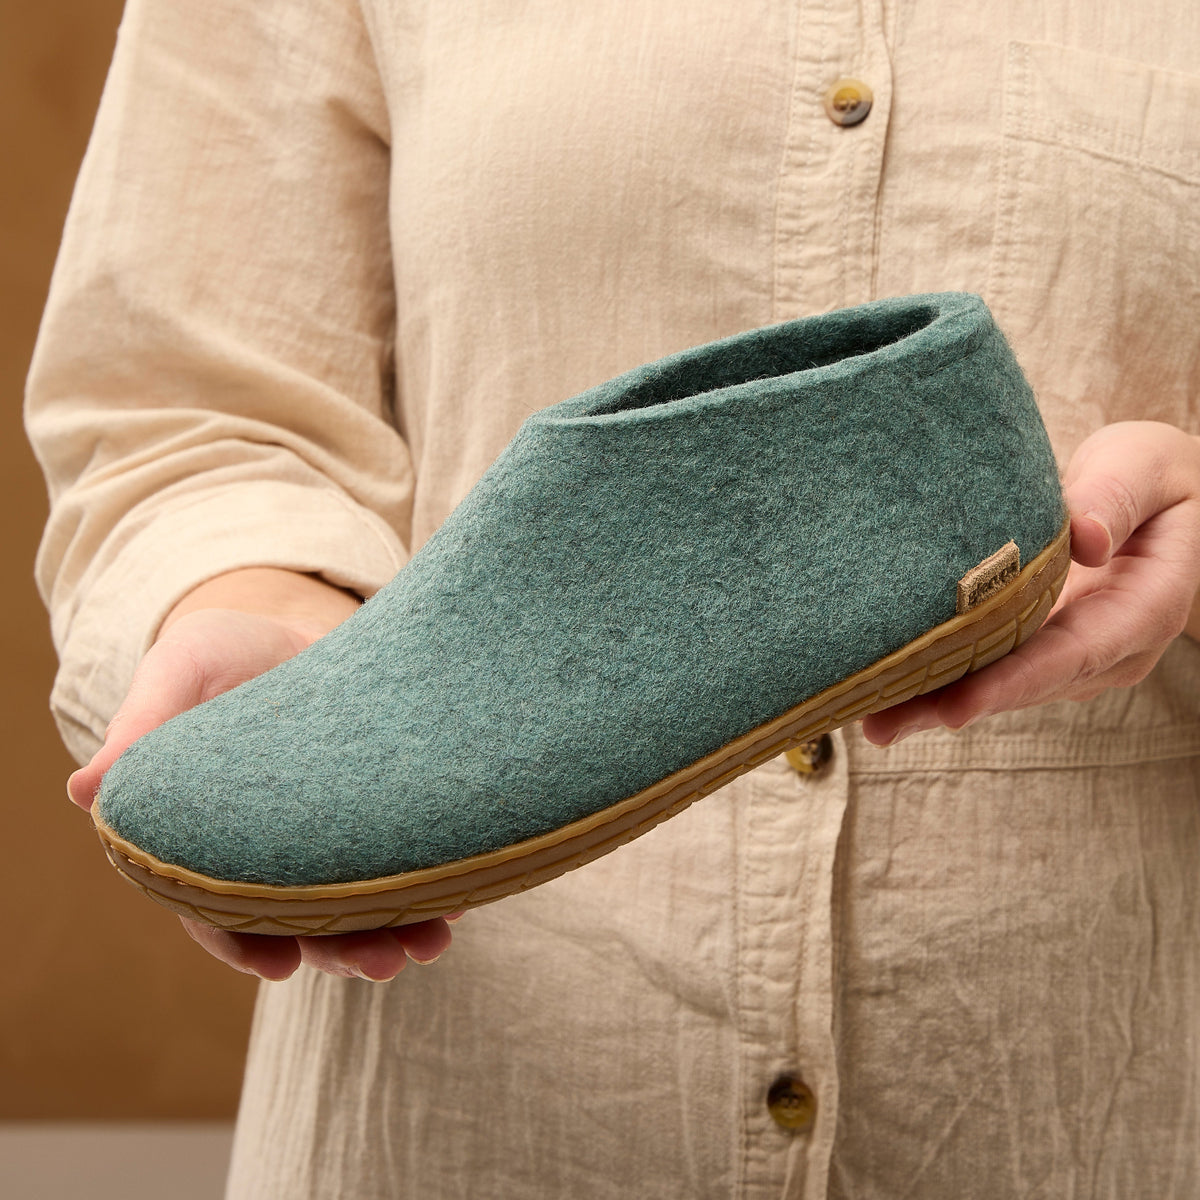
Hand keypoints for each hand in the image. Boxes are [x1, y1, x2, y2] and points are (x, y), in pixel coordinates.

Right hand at [68, 569, 455, 980]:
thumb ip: (142, 729)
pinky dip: (432, 883)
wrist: (292, 619)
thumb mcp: (179, 672)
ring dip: (394, 929)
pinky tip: (461, 896)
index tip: (281, 967)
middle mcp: (268, 850)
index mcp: (206, 835)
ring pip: (358, 902)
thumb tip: (83, 791)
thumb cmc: (221, 649)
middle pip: (300, 919)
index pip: (215, 909)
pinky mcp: (375, 809)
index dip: (242, 944)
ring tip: (433, 943)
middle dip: (341, 949)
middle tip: (381, 965)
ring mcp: (328, 833)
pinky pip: (402, 860)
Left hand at [862, 421, 1199, 745]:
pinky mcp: (1040, 647)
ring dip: (935, 703)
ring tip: (870, 717)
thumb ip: (1115, 497)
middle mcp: (1111, 647)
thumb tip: (1085, 539)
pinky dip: (940, 682)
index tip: (958, 704)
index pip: (1075, 652)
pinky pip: (990, 669)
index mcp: (1146, 606)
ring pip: (1002, 686)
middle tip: (883, 721)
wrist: (1166, 498)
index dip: (1014, 681)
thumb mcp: (1143, 465)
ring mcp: (1074, 656)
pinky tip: (885, 695)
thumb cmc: (1153, 476)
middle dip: (954, 704)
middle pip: (1026, 685)